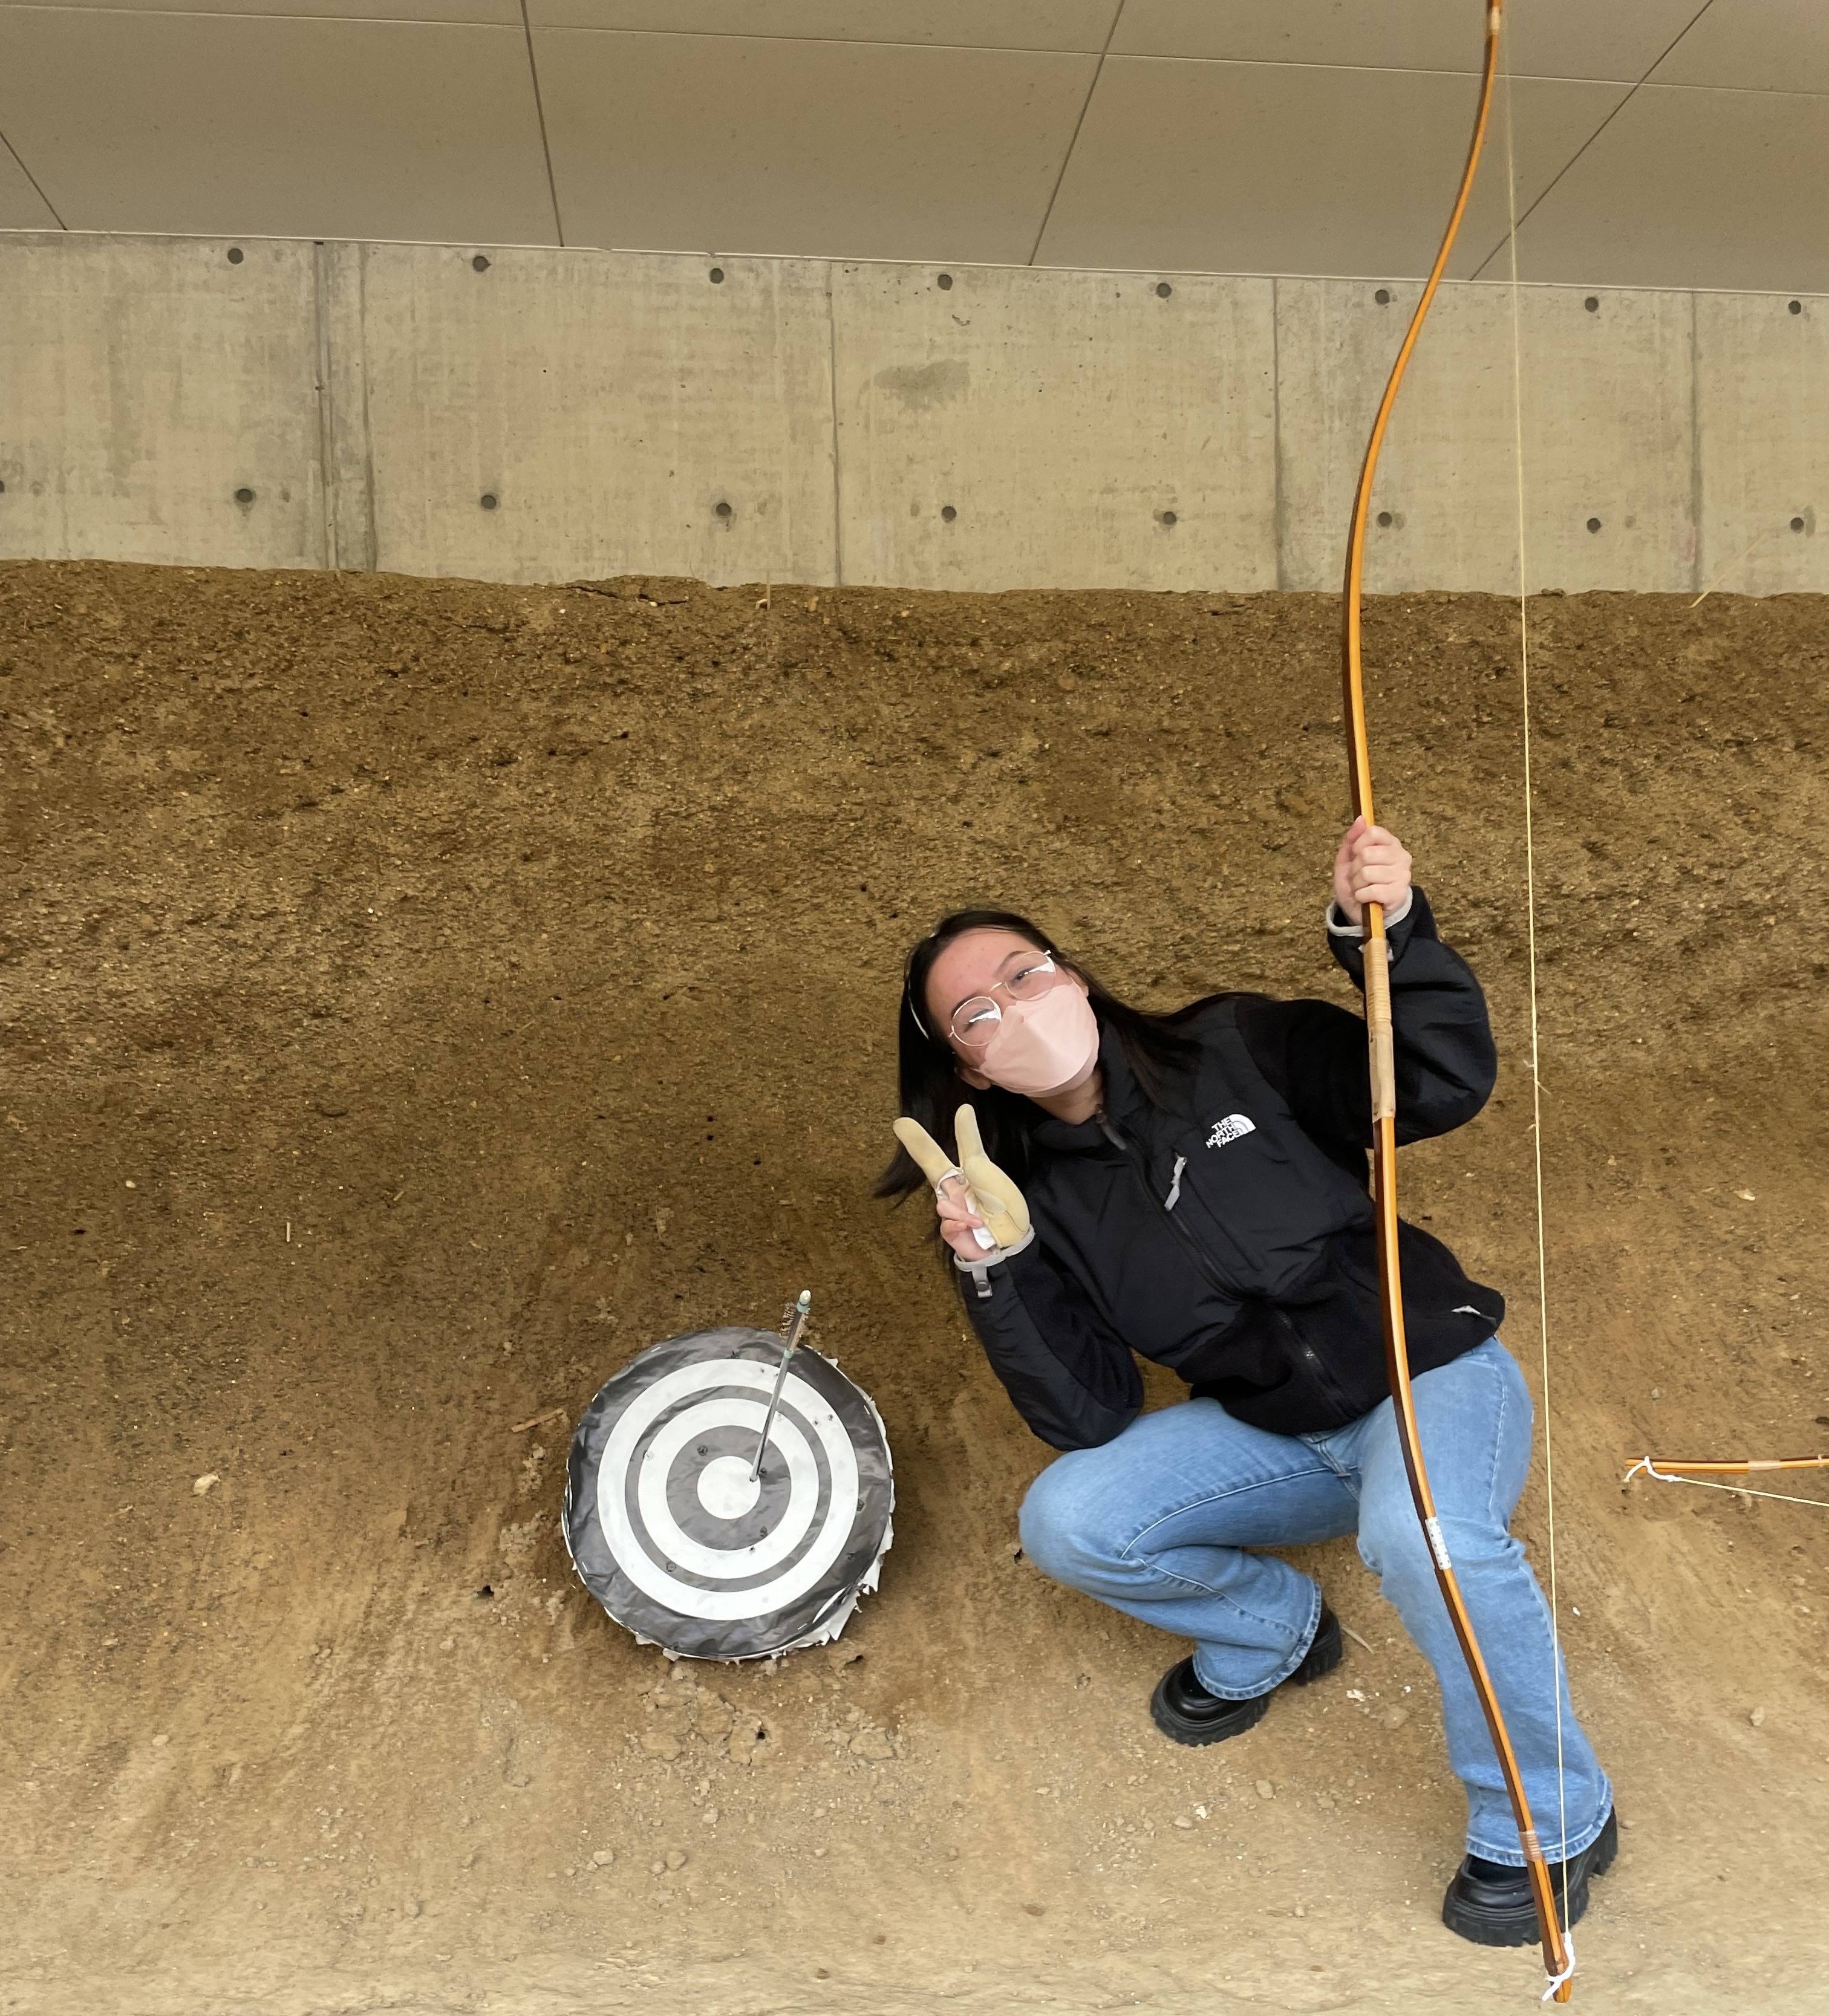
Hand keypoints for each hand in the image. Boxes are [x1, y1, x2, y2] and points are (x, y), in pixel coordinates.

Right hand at [893, 1108, 1031, 1258]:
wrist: (1013, 1245)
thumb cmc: (1006, 1211)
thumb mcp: (996, 1183)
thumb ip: (976, 1163)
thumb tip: (962, 1138)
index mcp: (972, 1173)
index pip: (966, 1147)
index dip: (963, 1130)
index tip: (962, 1109)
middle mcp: (958, 1188)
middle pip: (933, 1163)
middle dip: (917, 1144)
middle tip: (901, 1123)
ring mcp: (952, 1208)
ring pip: (942, 1201)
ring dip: (959, 1209)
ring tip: (978, 1219)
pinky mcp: (951, 1229)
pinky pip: (946, 1222)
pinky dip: (957, 1223)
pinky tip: (971, 1226)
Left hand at [1332, 816, 1411, 925]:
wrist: (1362, 910)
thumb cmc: (1357, 881)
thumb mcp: (1348, 858)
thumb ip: (1353, 838)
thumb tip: (1360, 819)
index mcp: (1391, 843)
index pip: (1372, 833)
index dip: (1358, 845)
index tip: (1356, 855)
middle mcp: (1401, 856)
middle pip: (1367, 854)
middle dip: (1355, 868)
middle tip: (1358, 876)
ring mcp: (1402, 875)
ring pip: (1367, 873)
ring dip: (1357, 884)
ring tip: (1362, 887)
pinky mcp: (1399, 894)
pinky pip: (1372, 890)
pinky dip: (1361, 896)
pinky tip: (1365, 898)